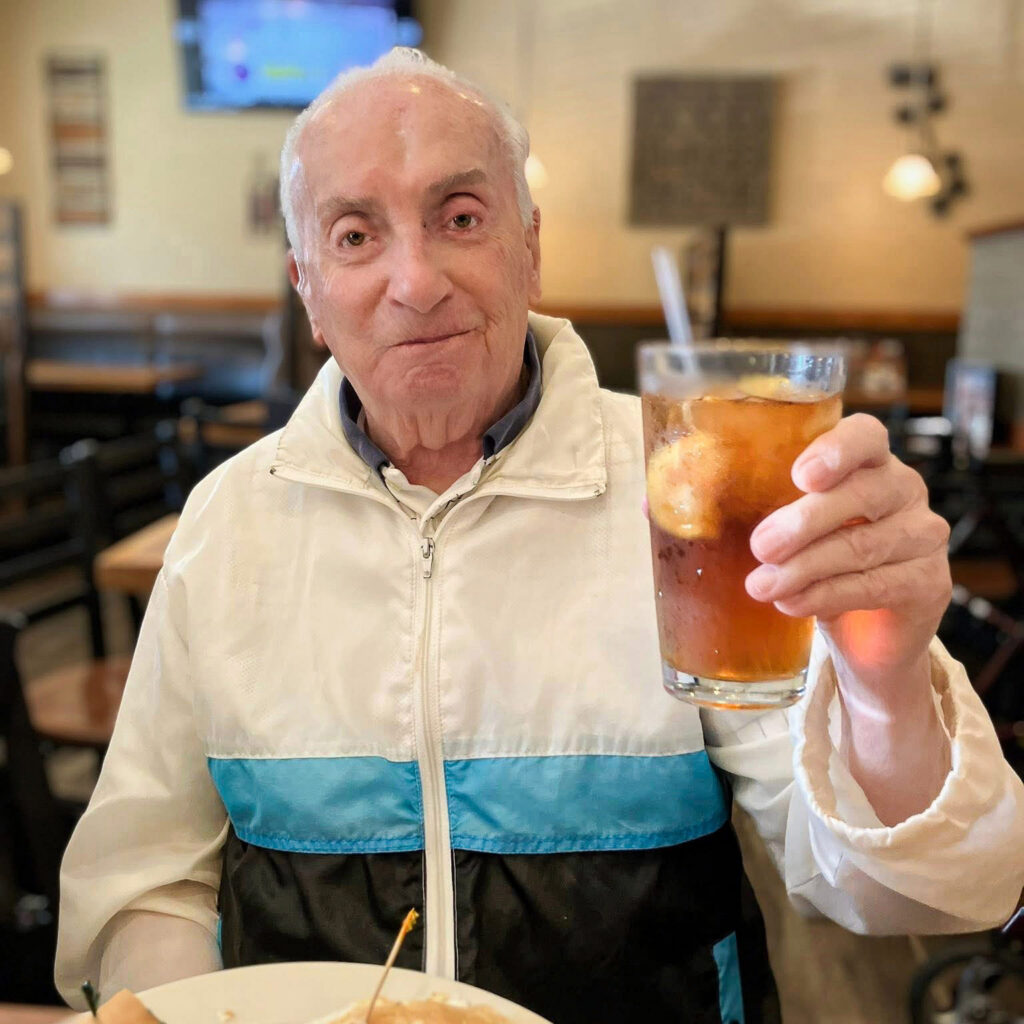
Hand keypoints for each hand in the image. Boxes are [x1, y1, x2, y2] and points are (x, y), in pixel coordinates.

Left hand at [744, 414, 950, 703]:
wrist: (861, 632)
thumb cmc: (809, 561)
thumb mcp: (772, 528)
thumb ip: (723, 507)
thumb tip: (652, 503)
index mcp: (863, 462)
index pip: (865, 435)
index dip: (836, 449)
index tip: (800, 474)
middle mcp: (901, 489)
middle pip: (864, 491)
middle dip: (805, 520)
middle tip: (759, 546)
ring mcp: (921, 535)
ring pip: (865, 544)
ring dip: (806, 567)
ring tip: (761, 586)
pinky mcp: (928, 583)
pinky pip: (878, 585)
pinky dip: (828, 596)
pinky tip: (793, 605)